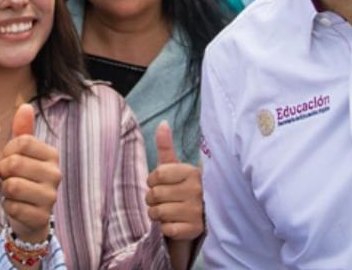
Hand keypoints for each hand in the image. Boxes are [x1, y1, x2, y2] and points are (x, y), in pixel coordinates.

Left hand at [0, 104, 59, 243]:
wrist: (31, 215)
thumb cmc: (24, 178)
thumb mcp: (23, 154)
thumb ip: (23, 130)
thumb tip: (25, 106)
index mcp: (52, 155)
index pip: (22, 142)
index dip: (7, 151)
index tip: (9, 159)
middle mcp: (56, 174)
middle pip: (15, 163)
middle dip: (4, 172)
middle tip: (8, 178)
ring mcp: (51, 197)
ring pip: (12, 186)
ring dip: (5, 191)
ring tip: (12, 192)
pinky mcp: (42, 217)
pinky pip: (12, 207)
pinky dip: (7, 207)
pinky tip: (15, 206)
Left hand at [145, 122, 203, 240]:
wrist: (200, 217)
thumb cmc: (182, 188)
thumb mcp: (175, 167)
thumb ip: (166, 147)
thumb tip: (162, 123)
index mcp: (192, 172)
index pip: (157, 174)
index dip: (152, 181)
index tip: (158, 183)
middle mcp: (197, 190)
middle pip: (155, 194)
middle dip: (152, 199)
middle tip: (161, 200)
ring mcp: (197, 210)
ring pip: (159, 212)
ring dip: (156, 214)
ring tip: (166, 211)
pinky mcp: (195, 229)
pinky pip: (166, 229)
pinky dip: (165, 228)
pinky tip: (174, 223)